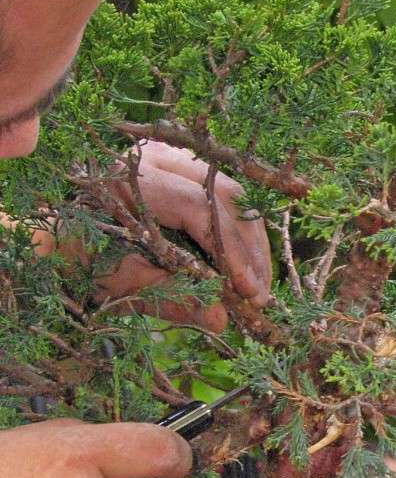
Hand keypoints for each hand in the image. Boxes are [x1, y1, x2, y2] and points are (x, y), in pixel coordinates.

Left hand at [25, 141, 271, 331]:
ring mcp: (170, 158)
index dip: (230, 252)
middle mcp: (153, 160)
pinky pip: (223, 195)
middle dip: (249, 249)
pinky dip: (239, 230)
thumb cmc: (78, 258)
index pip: (199, 209)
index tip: (247, 292)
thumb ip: (168, 296)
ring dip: (250, 241)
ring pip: (231, 193)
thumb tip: (218, 319)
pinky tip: (245, 263)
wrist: (54, 235)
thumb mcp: (117, 284)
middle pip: (225, 196)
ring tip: (256, 283)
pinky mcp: (181, 168)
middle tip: (259, 293)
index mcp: (130, 183)